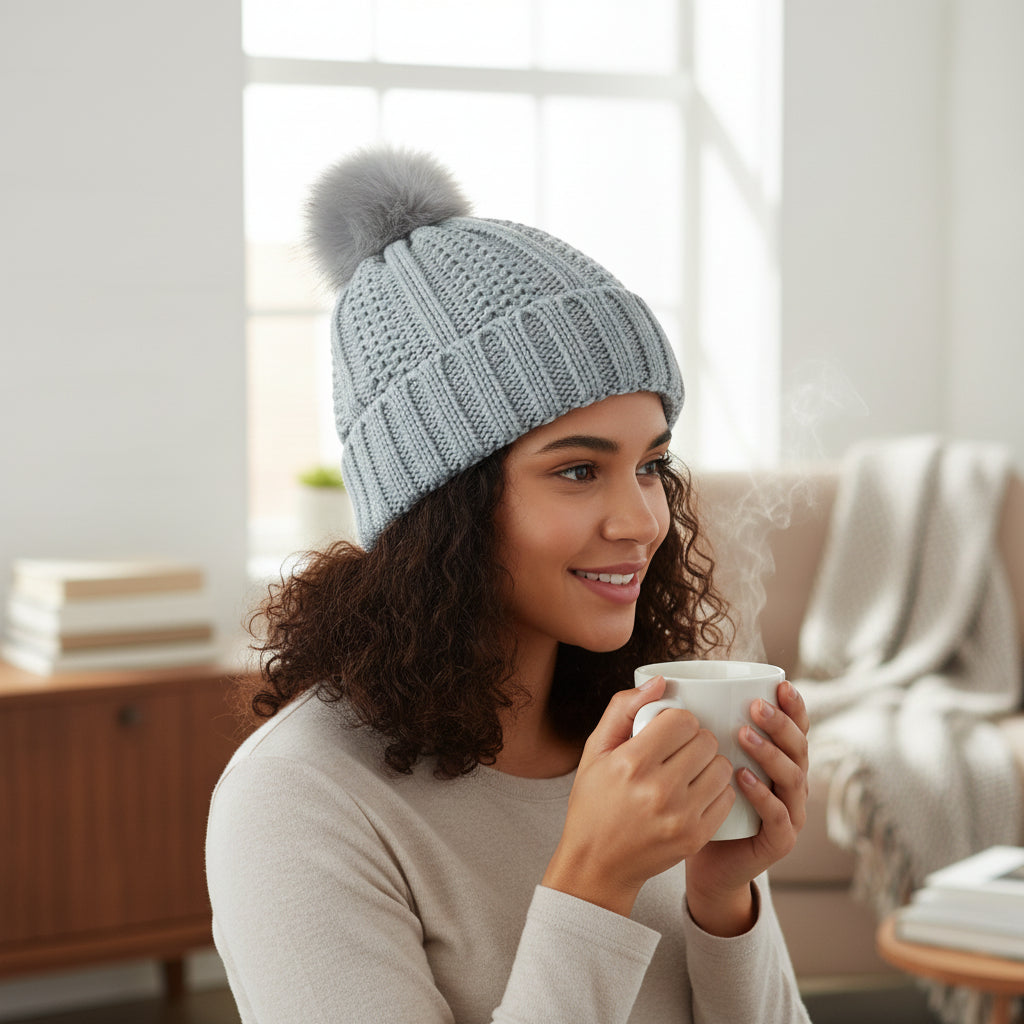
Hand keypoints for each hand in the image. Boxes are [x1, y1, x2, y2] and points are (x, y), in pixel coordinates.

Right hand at [542, 676, 735, 916]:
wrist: (596, 865)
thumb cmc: (593, 803)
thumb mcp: (595, 750)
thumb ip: (623, 709)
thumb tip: (660, 681)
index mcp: (632, 762)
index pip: (683, 720)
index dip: (678, 720)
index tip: (668, 731)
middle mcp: (658, 789)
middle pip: (706, 741)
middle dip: (695, 739)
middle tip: (679, 750)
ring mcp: (680, 816)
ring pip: (722, 767)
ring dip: (709, 763)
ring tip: (689, 771)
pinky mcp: (695, 837)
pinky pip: (727, 797)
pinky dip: (716, 790)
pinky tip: (696, 793)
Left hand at [684, 681, 809, 935]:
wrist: (699, 856)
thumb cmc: (694, 798)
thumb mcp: (694, 758)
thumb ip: (689, 725)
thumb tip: (664, 682)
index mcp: (778, 758)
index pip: (795, 727)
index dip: (794, 706)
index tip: (780, 684)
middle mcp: (790, 782)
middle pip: (799, 747)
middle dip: (781, 724)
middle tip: (756, 706)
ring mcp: (790, 812)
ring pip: (793, 777)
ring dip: (771, 753)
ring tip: (744, 735)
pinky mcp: (780, 840)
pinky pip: (778, 815)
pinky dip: (763, 795)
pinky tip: (743, 777)